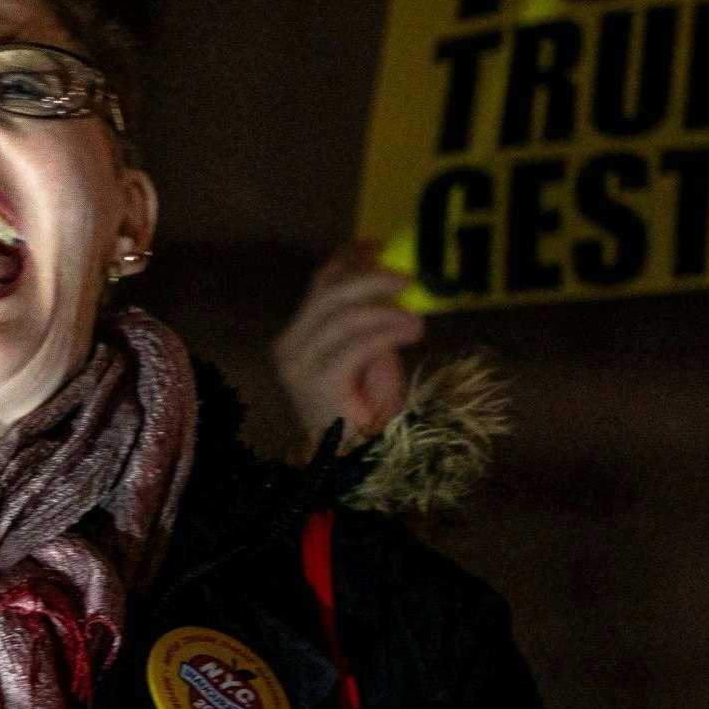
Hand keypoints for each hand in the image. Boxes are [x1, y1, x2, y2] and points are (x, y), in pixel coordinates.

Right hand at [272, 240, 427, 450]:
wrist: (362, 462)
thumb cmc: (368, 412)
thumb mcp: (370, 353)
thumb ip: (372, 317)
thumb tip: (396, 278)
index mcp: (297, 337)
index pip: (321, 283)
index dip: (352, 258)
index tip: (384, 247)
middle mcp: (290, 348)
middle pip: (329, 291)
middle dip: (372, 277)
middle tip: (410, 278)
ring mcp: (300, 366)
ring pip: (343, 315)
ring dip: (387, 309)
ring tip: (418, 316)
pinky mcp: (319, 382)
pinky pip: (356, 343)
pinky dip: (388, 331)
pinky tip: (413, 330)